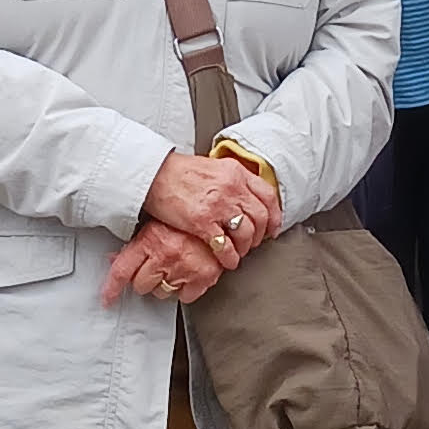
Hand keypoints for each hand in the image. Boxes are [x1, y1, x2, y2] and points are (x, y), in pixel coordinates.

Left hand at [106, 217, 220, 305]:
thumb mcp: (156, 222)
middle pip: (141, 285)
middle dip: (145, 277)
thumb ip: (135, 243)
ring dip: (165, 283)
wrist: (220, 210)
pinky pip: (186, 297)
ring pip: (162, 292)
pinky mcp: (204, 277)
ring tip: (174, 265)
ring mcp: (185, 268)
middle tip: (156, 265)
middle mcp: (166, 256)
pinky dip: (186, 289)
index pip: (123, 270)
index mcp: (150, 240)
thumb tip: (114, 259)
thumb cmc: (187, 215)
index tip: (107, 299)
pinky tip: (188, 274)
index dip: (112, 288)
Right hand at [139, 147, 281, 271]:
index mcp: (236, 173)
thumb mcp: (214, 167)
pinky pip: (225, 245)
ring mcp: (218, 205)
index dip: (274, 215)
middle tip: (255, 243)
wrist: (154, 174)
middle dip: (261, 235)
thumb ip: (233, 180)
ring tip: (239, 253)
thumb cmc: (180, 172)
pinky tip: (227, 260)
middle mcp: (232, 188)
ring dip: (245, 247)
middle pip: (261, 217)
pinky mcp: (202, 221)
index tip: (273, 227)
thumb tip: (245, 195)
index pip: (268, 196)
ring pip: (246, 233)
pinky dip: (230, 257)